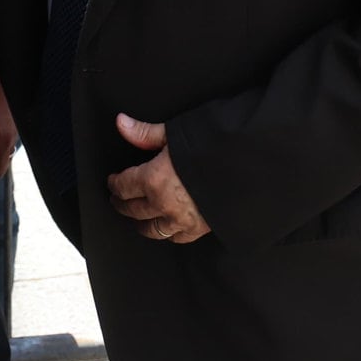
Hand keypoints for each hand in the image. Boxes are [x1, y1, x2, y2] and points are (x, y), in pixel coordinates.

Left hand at [106, 114, 210, 243]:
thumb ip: (146, 133)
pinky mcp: (199, 229)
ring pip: (152, 229)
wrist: (247, 166)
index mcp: (153, 179)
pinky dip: (168, 233)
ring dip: (141, 223)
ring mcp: (181, 220)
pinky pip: (177, 237)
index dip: (114, 184)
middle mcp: (163, 204)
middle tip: (117, 200)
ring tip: (137, 219)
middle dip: (122, 204)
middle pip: (133, 210)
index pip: (124, 186)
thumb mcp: (175, 133)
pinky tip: (167, 229)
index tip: (112, 182)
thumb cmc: (212, 146)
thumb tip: (121, 123)